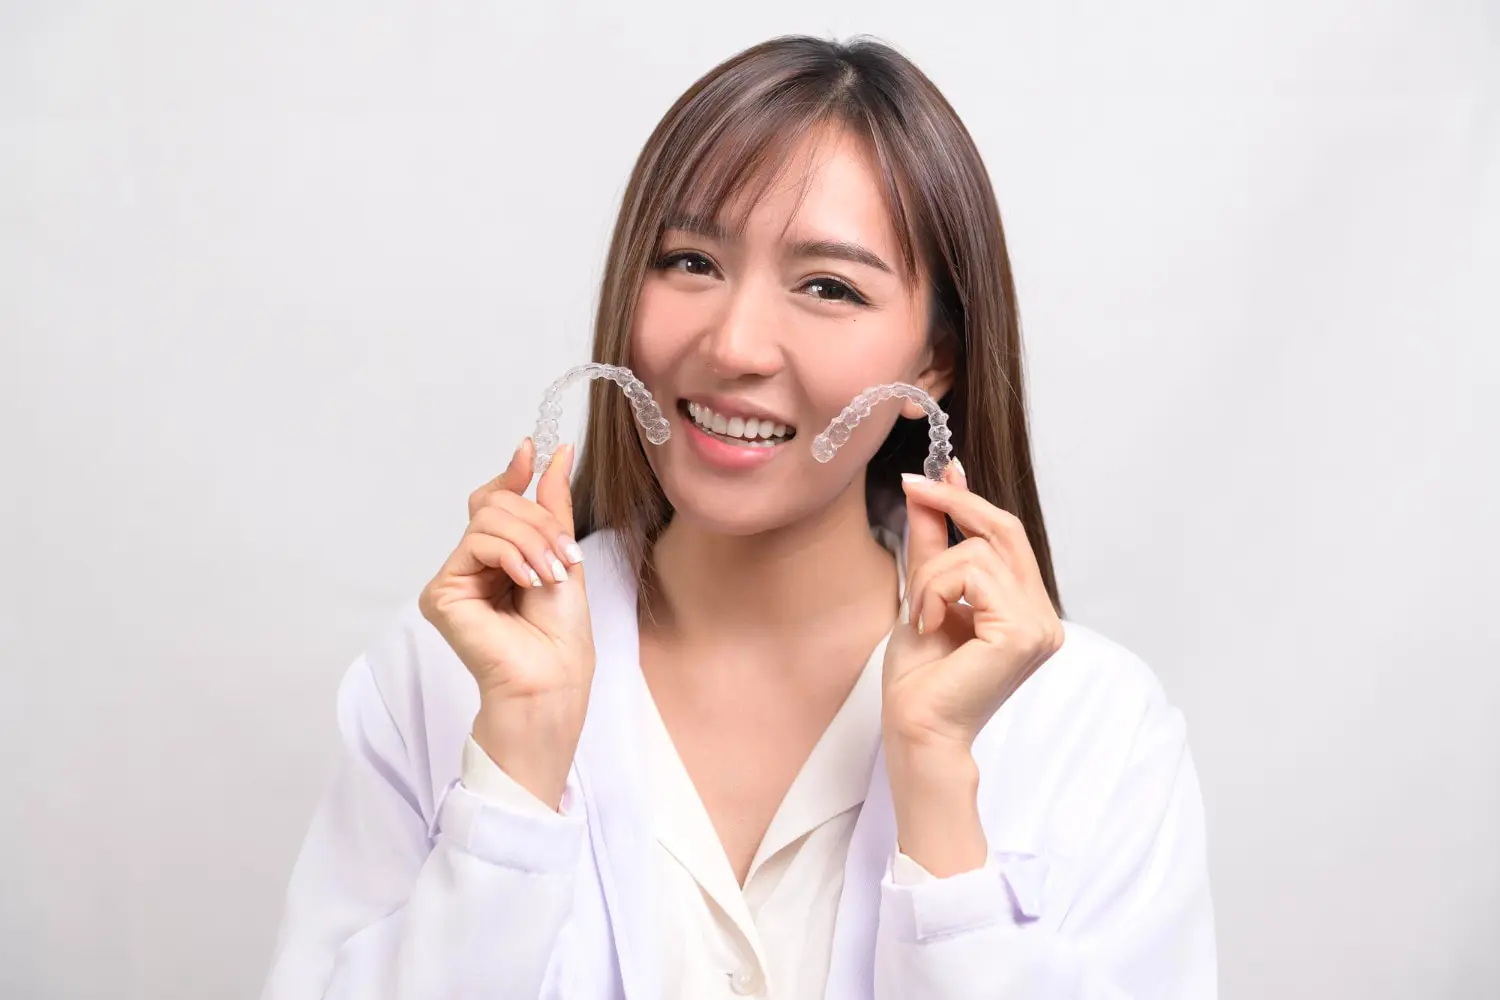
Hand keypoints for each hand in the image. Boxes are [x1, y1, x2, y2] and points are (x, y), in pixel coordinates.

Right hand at [418, 438, 595, 807]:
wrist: (553, 676)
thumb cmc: (561, 633)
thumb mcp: (563, 553)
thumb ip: (551, 505)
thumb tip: (556, 452)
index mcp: (500, 558)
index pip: (495, 503)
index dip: (512, 475)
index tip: (532, 450)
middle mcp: (471, 566)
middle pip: (494, 506)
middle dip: (538, 522)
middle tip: (564, 554)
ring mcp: (454, 579)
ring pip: (487, 520)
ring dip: (531, 541)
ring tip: (550, 574)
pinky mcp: (441, 593)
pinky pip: (476, 544)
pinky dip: (511, 556)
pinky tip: (528, 582)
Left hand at [882, 459, 1064, 751]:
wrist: (916, 728)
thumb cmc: (920, 679)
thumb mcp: (923, 594)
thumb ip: (933, 544)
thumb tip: (929, 488)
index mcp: (1026, 609)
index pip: (1007, 537)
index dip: (970, 499)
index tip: (937, 471)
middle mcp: (1043, 615)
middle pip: (1005, 529)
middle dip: (955, 502)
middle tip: (912, 486)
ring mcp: (1039, 624)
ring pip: (979, 551)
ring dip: (931, 575)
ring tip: (919, 615)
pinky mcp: (1023, 632)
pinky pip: (973, 574)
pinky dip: (936, 590)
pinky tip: (928, 625)